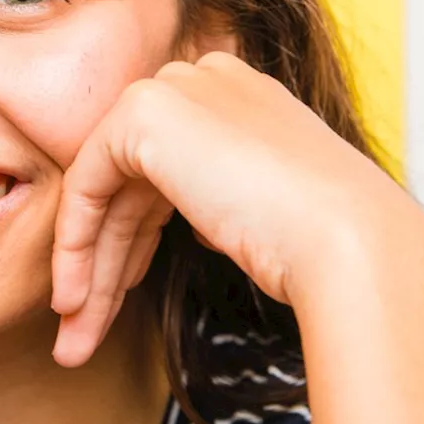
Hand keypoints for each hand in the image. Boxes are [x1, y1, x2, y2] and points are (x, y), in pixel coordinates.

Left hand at [49, 51, 409, 366]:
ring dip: (88, 271)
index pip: (166, 169)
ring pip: (106, 192)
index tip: (124, 296)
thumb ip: (215, 197)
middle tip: (83, 331)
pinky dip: (75, 245)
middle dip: (107, 264)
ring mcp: (175, 89)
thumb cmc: (325, 244)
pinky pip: (86, 184)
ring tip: (74, 342)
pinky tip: (74, 300)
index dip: (138, 240)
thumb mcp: (258, 210)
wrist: (349, 241)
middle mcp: (204, 81)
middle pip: (133, 185)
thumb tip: (181, 220)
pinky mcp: (144, 111)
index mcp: (240, 97)